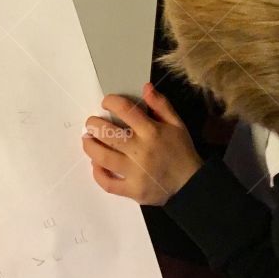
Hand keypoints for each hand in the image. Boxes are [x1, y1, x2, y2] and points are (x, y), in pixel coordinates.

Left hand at [83, 83, 201, 205]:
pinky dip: (97, 173)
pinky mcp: (132, 190)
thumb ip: (161, 105)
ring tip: (87, 140)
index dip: (111, 102)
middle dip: (94, 124)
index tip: (106, 102)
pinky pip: (108, 183)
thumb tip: (145, 87)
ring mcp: (135, 172)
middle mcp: (141, 151)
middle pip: (108, 133)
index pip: (125, 110)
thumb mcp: (177, 124)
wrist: (191, 184)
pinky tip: (96, 164)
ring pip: (103, 158)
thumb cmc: (181, 151)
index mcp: (152, 131)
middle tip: (91, 123)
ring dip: (90, 146)